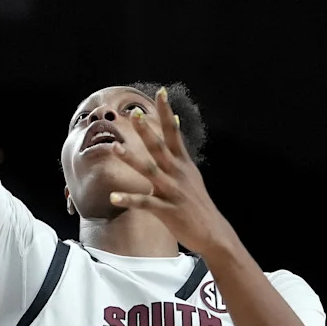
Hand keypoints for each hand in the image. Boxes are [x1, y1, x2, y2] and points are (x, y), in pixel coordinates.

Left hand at [108, 89, 230, 254]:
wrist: (212, 232)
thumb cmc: (197, 203)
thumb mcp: (191, 174)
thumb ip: (178, 151)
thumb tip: (175, 123)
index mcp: (183, 164)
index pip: (174, 132)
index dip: (167, 113)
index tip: (161, 93)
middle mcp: (178, 174)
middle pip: (160, 148)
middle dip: (147, 130)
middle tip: (135, 114)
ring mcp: (172, 191)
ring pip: (149, 171)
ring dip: (132, 159)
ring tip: (116, 148)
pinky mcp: (166, 210)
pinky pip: (144, 203)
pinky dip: (129, 199)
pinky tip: (114, 196)